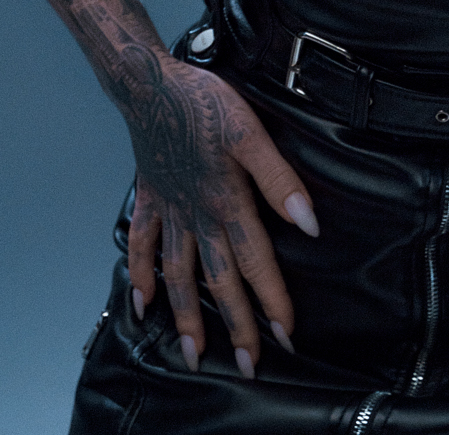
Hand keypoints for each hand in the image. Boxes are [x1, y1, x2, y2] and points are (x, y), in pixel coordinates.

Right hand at [121, 52, 318, 373]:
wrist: (151, 84)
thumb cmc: (206, 103)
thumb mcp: (251, 133)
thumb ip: (279, 179)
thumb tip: (309, 223)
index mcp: (226, 201)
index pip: (255, 261)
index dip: (272, 299)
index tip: (285, 334)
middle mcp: (196, 214)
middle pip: (218, 280)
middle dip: (235, 324)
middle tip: (247, 364)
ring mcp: (169, 210)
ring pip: (178, 274)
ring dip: (185, 316)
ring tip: (193, 354)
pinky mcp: (149, 198)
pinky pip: (140, 245)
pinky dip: (139, 276)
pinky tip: (142, 304)